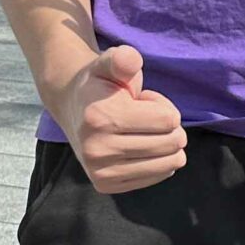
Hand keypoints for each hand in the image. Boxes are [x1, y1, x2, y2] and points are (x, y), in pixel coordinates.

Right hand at [50, 45, 186, 192]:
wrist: (72, 106)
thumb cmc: (102, 84)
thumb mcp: (110, 63)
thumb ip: (122, 59)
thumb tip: (129, 61)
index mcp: (101, 118)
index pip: (169, 120)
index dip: (162, 105)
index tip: (141, 101)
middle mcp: (97, 150)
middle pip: (173, 142)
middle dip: (167, 125)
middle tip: (142, 116)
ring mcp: (100, 172)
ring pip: (171, 161)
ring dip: (164, 143)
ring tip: (139, 130)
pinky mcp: (107, 186)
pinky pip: (161, 175)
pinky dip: (158, 159)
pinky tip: (136, 145)